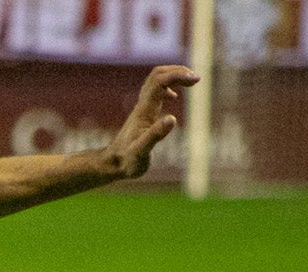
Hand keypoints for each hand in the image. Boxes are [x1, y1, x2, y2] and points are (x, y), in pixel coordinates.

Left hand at [104, 65, 197, 179]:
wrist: (112, 164)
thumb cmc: (127, 161)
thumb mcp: (142, 151)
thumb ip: (155, 135)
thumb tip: (172, 119)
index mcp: (144, 111)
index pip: (160, 82)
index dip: (178, 75)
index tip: (195, 80)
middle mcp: (142, 106)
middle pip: (157, 75)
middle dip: (177, 71)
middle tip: (196, 78)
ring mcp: (141, 109)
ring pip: (155, 81)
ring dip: (173, 76)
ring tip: (190, 82)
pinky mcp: (142, 114)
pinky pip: (154, 92)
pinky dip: (167, 87)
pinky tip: (173, 98)